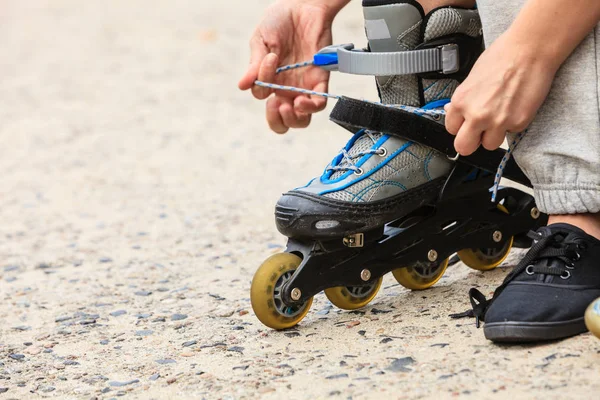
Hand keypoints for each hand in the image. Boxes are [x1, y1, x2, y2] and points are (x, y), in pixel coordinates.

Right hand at [238, 0, 337, 133]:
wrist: (303, 6)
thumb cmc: (279, 21)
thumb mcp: (261, 41)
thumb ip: (254, 64)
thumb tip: (242, 86)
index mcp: (269, 80)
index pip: (262, 98)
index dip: (262, 88)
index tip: (269, 61)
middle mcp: (286, 88)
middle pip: (283, 121)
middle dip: (277, 120)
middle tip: (277, 104)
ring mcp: (303, 86)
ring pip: (301, 119)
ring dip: (294, 119)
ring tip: (290, 105)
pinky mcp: (320, 80)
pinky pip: (318, 103)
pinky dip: (311, 107)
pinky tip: (303, 100)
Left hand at [444, 33, 557, 155]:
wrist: (529, 50)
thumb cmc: (502, 57)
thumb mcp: (471, 78)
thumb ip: (462, 100)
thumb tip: (452, 111)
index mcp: (461, 102)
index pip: (451, 129)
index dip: (460, 126)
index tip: (466, 122)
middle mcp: (477, 115)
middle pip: (464, 148)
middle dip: (471, 141)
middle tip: (478, 132)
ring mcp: (498, 121)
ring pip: (489, 145)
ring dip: (493, 135)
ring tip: (500, 116)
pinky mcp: (519, 123)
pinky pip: (510, 133)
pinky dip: (512, 124)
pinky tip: (514, 106)